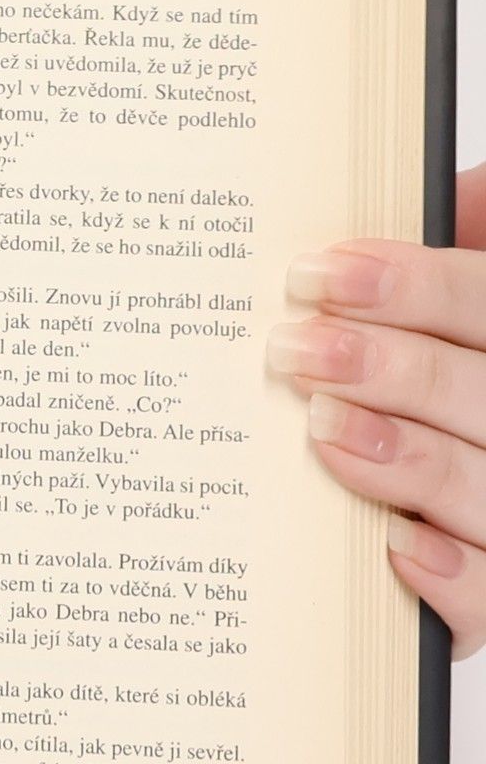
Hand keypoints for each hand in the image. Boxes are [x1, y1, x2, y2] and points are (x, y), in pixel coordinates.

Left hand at [270, 163, 485, 658]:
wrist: (448, 494)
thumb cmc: (431, 386)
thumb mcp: (442, 311)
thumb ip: (439, 260)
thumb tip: (434, 187)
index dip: (416, 286)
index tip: (320, 272)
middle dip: (391, 366)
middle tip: (296, 348)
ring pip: (485, 490)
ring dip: (406, 459)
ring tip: (322, 428)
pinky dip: (451, 576)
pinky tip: (395, 546)